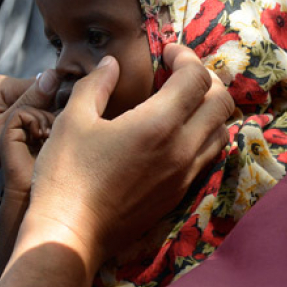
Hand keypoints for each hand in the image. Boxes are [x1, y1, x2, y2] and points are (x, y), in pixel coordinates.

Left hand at [0, 67, 57, 219]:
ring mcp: (3, 116)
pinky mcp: (3, 135)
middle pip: (44, 103)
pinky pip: (29, 134)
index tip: (53, 129)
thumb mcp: (1, 128)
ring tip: (37, 151)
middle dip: (48, 123)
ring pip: (38, 121)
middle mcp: (2, 96)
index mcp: (1, 86)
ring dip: (42, 136)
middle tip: (42, 143)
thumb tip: (54, 74)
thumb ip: (29, 103)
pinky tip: (34, 155)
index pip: (46, 86)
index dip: (54, 107)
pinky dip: (34, 144)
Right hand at [22, 44, 233, 270]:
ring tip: (181, 104)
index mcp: (158, 124)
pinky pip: (207, 158)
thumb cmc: (65, 175)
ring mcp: (183, 175)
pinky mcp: (177, 195)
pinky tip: (175, 137)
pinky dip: (203, 138)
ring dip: (209, 111)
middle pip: (221, 103)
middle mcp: (182, 148)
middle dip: (206, 80)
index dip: (185, 57)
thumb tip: (111, 63)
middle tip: (179, 75)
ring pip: (221, 133)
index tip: (166, 52)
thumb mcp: (72, 120)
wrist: (70, 234)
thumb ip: (96, 84)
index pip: (196, 78)